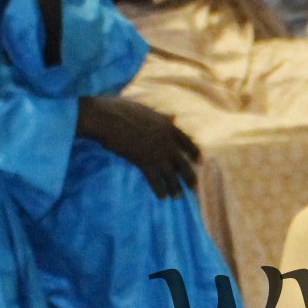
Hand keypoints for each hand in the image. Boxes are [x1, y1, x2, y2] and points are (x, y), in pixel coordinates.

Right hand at [75, 95, 199, 198]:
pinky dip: (160, 190)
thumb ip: (163, 117)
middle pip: (183, 163)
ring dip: (176, 188)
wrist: (108, 117)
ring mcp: (156, 152)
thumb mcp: (149, 111)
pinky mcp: (144, 161)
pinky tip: (162, 197)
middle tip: (193, 187)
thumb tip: (174, 117)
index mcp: (169, 127)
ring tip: (178, 197)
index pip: (188, 143)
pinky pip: (156, 180)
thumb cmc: (123, 110)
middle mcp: (167, 141)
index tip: (199, 162)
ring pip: (172, 175)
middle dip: (190, 176)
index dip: (194, 154)